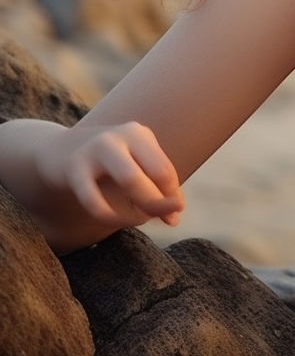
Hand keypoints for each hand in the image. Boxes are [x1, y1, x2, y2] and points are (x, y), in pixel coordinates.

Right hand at [35, 121, 183, 230]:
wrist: (57, 152)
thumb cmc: (105, 164)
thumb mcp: (132, 167)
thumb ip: (154, 188)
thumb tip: (175, 218)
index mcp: (139, 134)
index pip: (165, 168)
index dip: (173, 195)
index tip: (175, 214)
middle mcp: (121, 136)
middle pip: (154, 172)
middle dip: (162, 202)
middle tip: (165, 220)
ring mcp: (97, 149)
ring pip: (130, 179)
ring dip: (141, 207)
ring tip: (141, 220)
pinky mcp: (74, 168)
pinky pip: (95, 200)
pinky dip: (110, 216)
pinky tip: (115, 221)